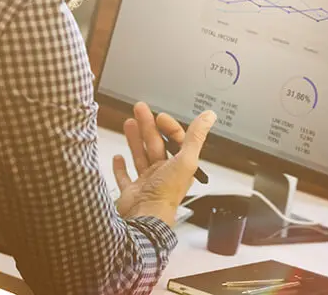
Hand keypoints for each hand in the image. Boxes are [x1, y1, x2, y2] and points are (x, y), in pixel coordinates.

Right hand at [112, 102, 215, 226]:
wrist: (145, 218)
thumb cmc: (166, 192)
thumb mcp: (186, 160)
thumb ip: (196, 137)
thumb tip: (210, 116)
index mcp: (178, 167)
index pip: (176, 141)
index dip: (169, 127)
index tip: (159, 116)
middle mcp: (163, 174)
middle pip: (155, 144)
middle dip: (147, 125)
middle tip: (139, 109)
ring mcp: (146, 183)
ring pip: (140, 156)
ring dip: (135, 140)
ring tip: (128, 123)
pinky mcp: (130, 193)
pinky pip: (125, 178)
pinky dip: (121, 168)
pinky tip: (118, 157)